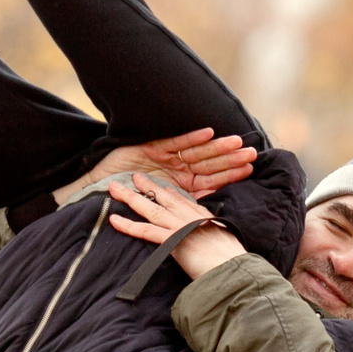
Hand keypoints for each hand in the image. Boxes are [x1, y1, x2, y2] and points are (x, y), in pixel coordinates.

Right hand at [66, 130, 254, 202]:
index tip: (250, 168)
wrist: (100, 194)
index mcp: (183, 185)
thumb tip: (213, 218)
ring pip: (196, 152)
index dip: (230, 173)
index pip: (212, 178)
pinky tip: (208, 133)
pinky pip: (175, 143)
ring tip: (236, 141)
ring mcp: (167, 158)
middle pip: (209, 163)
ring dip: (216, 147)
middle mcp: (177, 170)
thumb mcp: (164, 212)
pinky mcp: (152, 148)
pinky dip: (190, 139)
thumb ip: (186, 210)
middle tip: (252, 152)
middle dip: (230, 157)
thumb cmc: (131, 206)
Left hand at [106, 174, 243, 279]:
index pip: (182, 199)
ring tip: (113, 189)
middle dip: (146, 186)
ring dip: (130, 198)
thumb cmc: (231, 262)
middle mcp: (190, 217)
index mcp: (203, 216)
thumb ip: (211, 237)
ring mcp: (180, 227)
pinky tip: (114, 220)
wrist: (234, 272)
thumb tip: (208, 243)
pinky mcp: (173, 240)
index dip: (167, 191)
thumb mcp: (223, 242)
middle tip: (133, 176)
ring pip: (150, 208)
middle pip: (164, 198)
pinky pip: (146, 231)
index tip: (158, 184)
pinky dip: (129, 225)